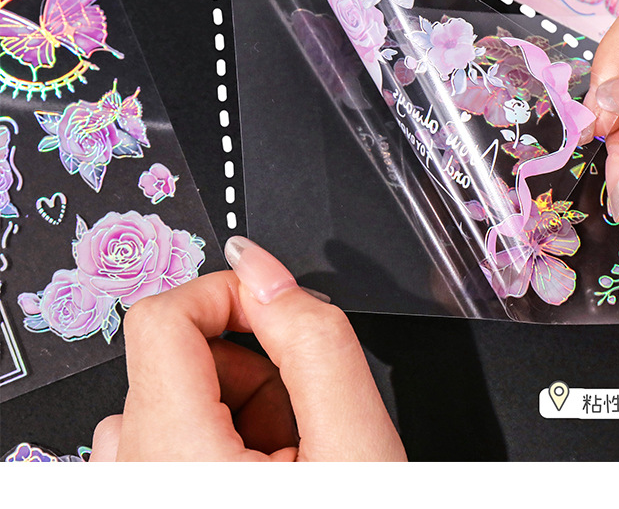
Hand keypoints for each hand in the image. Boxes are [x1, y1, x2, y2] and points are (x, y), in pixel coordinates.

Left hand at [90, 237, 406, 460]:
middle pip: (173, 355)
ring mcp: (129, 489)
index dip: (225, 294)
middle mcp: (133, 475)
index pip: (161, 316)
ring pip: (170, 397)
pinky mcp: (139, 495)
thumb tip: (264, 266)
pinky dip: (214, 438)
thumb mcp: (356, 439)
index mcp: (173, 456)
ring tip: (287, 456)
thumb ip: (314, 337)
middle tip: (300, 415)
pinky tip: (260, 472)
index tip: (272, 310)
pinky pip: (160, 438)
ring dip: (236, 406)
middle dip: (250, 365)